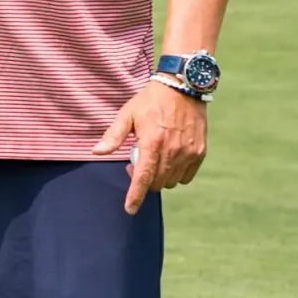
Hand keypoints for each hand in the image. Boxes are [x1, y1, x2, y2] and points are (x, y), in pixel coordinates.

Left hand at [92, 78, 206, 213]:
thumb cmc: (150, 101)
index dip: (135, 196)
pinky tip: (168, 159)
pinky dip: (176, 175)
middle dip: (143, 180)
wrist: (182, 88)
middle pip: (156, 183)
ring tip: (152, 158)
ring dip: (159, 177)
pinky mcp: (200, 152)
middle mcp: (172, 151)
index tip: (129, 209)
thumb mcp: (127, 114)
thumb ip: (113, 136)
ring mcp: (188, 153)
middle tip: (135, 161)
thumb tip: (97, 152)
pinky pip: (186, 177)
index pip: (143, 178)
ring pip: (171, 182)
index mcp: (152, 142)